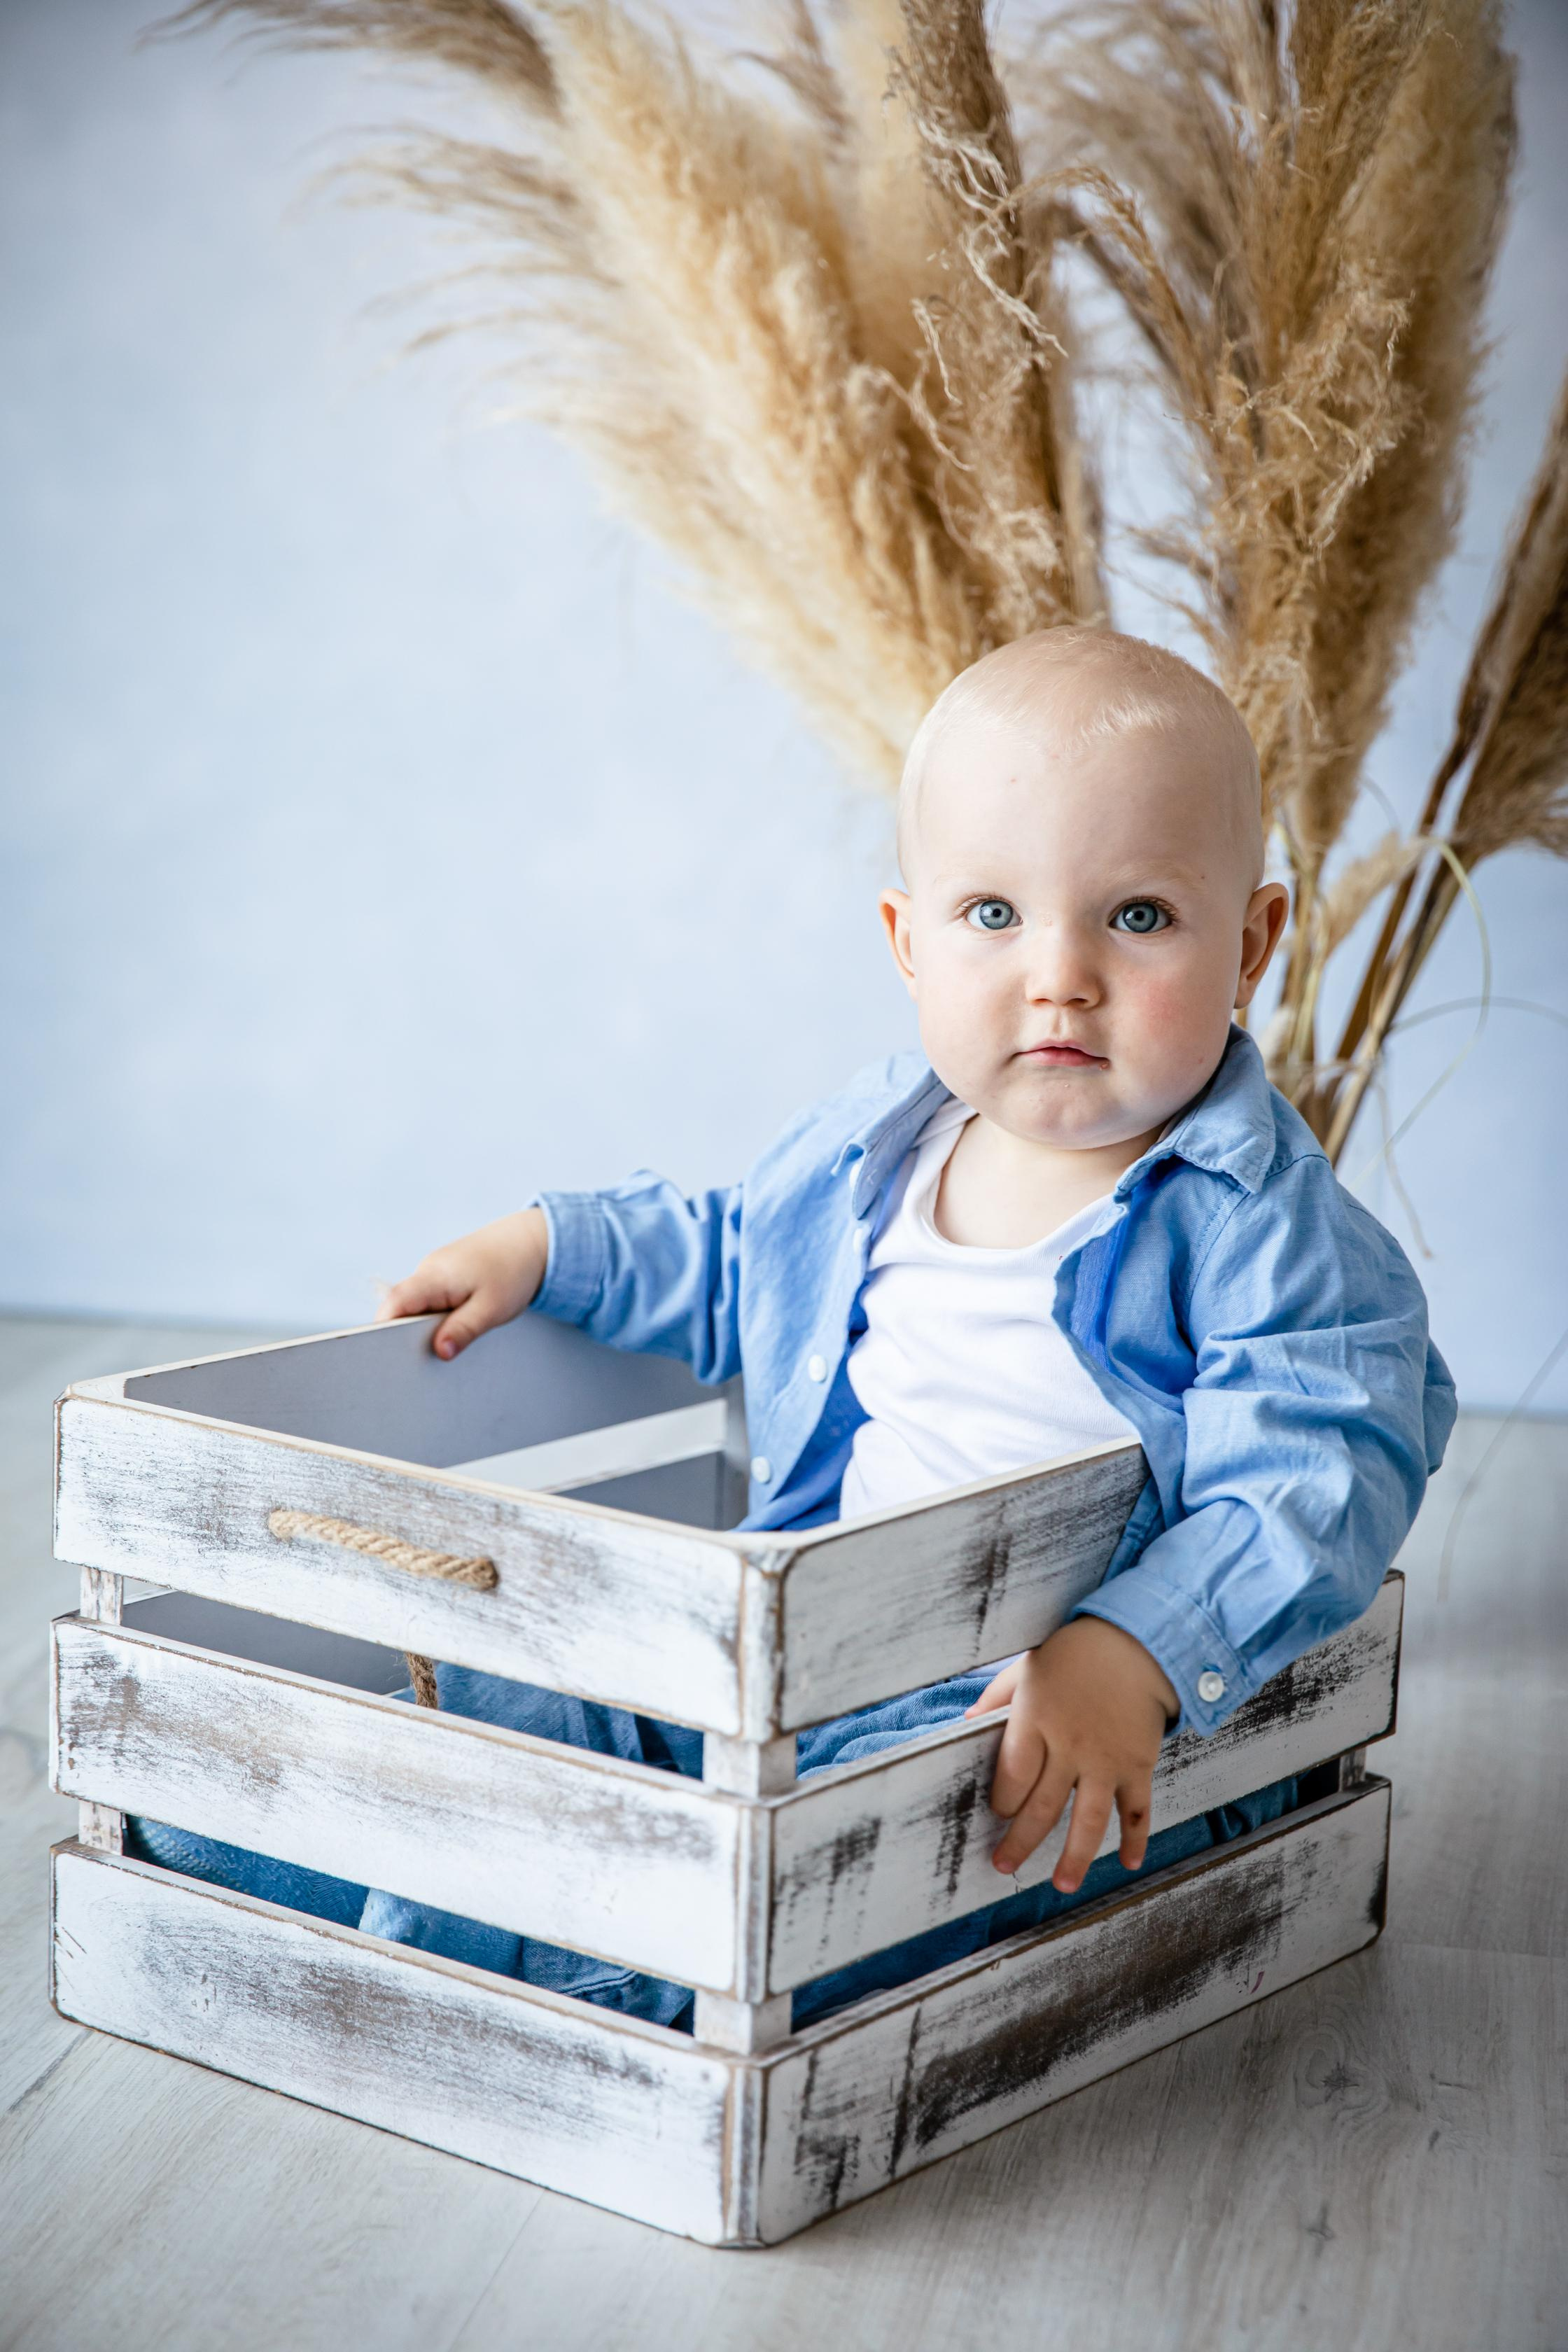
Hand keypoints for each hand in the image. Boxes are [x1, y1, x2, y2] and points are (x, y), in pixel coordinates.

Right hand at [376, 1207, 549, 1359]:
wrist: (529, 1241)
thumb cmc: (513, 1271)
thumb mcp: (492, 1308)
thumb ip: (463, 1330)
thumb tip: (439, 1351)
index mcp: (434, 1276)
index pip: (394, 1302)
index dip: (384, 1328)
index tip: (387, 1355)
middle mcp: (427, 1271)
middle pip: (400, 1307)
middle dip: (405, 1334)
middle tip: (424, 1358)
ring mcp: (434, 1273)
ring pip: (415, 1306)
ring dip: (424, 1327)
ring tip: (446, 1341)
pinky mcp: (444, 1277)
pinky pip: (429, 1301)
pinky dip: (436, 1317)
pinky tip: (455, 1326)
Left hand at [965, 1617, 1179, 1891]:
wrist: (1136, 1641)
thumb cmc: (1074, 1652)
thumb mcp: (1026, 1667)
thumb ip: (995, 1698)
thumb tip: (965, 1724)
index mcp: (1035, 1721)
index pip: (1011, 1778)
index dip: (1001, 1802)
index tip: (999, 1811)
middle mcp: (1069, 1747)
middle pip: (1040, 1809)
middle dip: (1020, 1843)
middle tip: (1003, 1866)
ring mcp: (1106, 1761)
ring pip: (1088, 1822)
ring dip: (1074, 1859)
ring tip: (1062, 1885)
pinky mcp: (1137, 1765)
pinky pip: (1137, 1810)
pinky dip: (1136, 1838)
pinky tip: (1130, 1861)